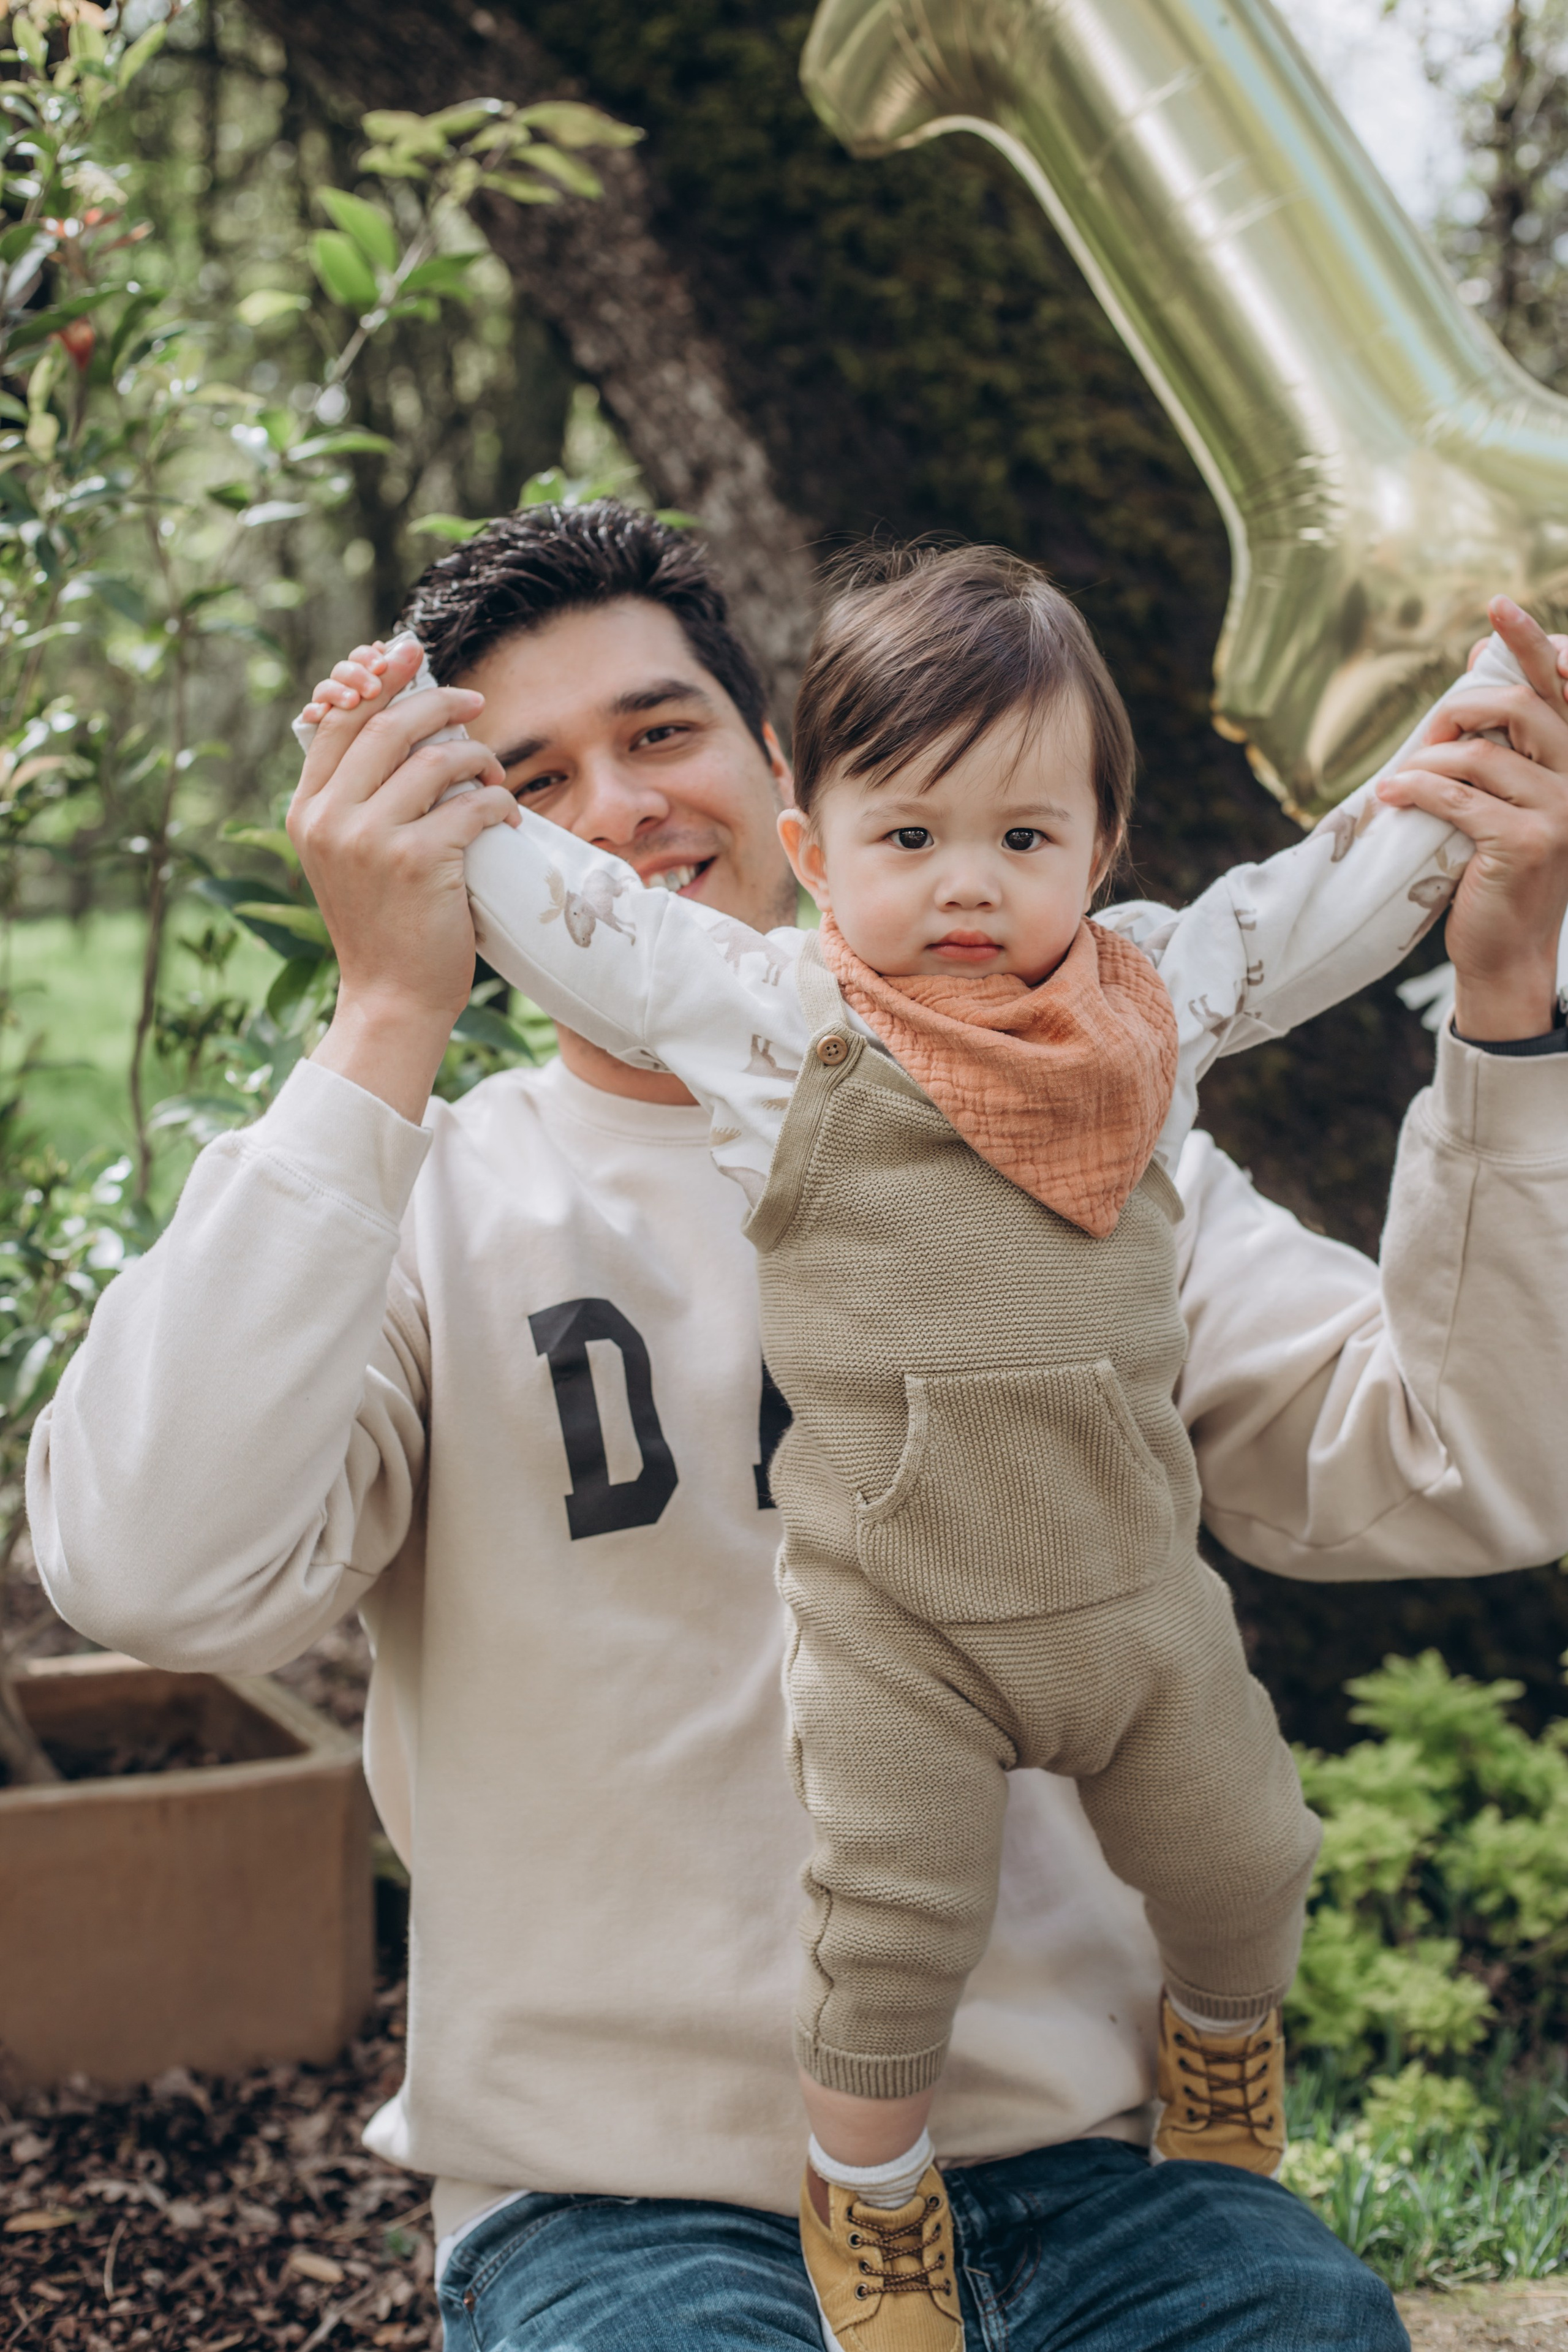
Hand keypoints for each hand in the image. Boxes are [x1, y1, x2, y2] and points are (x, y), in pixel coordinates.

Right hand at [288, 635, 519, 1119]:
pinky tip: (506, 817)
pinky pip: (470, 804)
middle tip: (475, 701)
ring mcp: (369, 838)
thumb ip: (360, 797)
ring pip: (435, 758)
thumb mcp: (350, 856)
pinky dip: (496, 803)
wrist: (391, 997)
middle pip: (388, 723)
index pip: (337, 718)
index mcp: (306, 809)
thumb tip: (406, 729)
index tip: (408, 654)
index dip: (375, 679)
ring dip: (478, 757)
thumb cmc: (384, 925)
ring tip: (494, 776)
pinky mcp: (416, 860)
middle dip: (438, 701)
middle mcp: (330, 817)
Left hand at [1376, 596, 1567, 1040]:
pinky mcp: (1528, 842)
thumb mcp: (1503, 797)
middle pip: (1522, 704)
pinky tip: (1394, 795)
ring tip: (1404, 778)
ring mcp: (1561, 810)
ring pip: (1483, 753)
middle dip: (1461, 705)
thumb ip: (1500, 738)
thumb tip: (1475, 663)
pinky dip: (1419, 791)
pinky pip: (1460, 797)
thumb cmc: (1497, 871)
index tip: (1496, 606)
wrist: (1507, 951)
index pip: (1564, 685)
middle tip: (1427, 732)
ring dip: (1430, 759)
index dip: (1533, 642)